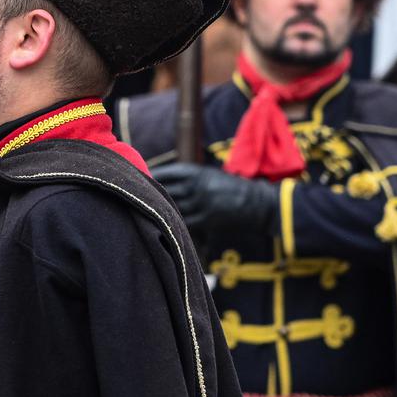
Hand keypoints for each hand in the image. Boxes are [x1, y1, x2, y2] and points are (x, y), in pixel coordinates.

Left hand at [151, 162, 277, 234]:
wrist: (258, 205)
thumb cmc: (233, 189)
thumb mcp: (212, 176)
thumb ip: (190, 179)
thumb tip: (164, 182)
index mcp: (200, 173)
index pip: (170, 173)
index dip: (155, 174)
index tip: (141, 175)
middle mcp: (199, 188)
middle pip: (167, 190)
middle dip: (152, 191)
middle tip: (137, 193)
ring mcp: (202, 205)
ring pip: (172, 207)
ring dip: (159, 208)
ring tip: (145, 209)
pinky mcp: (207, 221)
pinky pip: (183, 222)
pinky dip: (173, 222)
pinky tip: (163, 223)